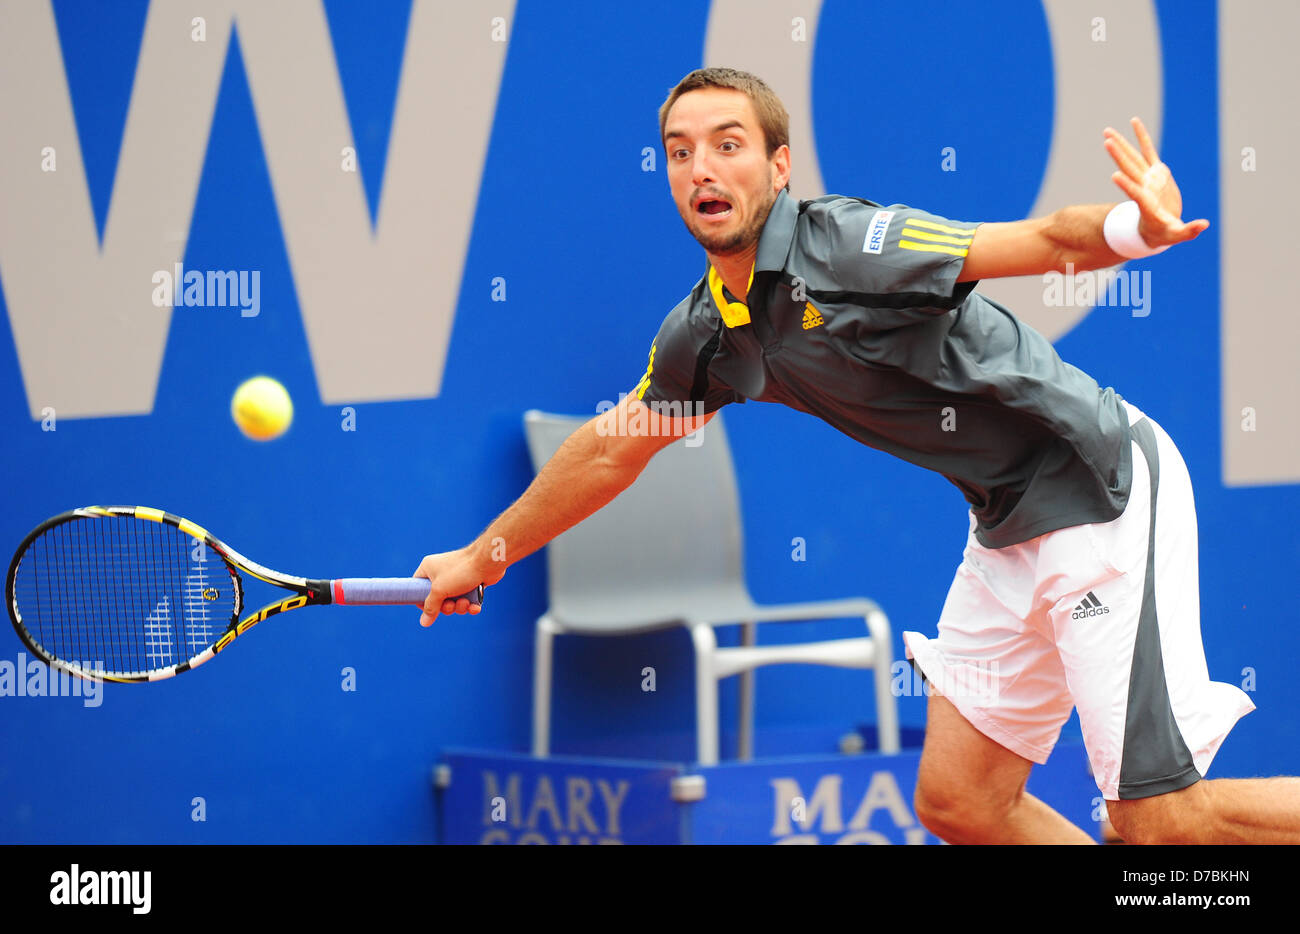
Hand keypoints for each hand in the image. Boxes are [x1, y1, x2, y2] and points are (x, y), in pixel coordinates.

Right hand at [413, 547, 496, 626]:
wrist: (488, 562)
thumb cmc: (460, 571)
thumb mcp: (439, 590)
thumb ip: (430, 607)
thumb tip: (424, 622)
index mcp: (428, 569)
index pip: (417, 587)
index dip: (422, 600)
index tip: (429, 609)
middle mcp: (441, 573)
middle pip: (437, 599)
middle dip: (446, 607)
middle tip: (452, 604)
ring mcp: (456, 578)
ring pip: (453, 601)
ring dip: (460, 607)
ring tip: (466, 602)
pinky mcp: (470, 583)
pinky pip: (466, 599)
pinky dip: (470, 605)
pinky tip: (475, 607)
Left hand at [1103, 117, 1208, 248]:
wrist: (1159, 228)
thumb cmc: (1165, 234)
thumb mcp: (1176, 235)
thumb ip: (1189, 231)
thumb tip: (1205, 225)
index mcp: (1147, 204)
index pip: (1135, 194)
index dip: (1127, 186)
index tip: (1115, 176)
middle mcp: (1144, 188)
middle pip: (1130, 169)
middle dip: (1118, 155)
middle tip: (1106, 140)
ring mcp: (1149, 178)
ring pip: (1133, 158)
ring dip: (1121, 144)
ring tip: (1107, 131)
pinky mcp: (1156, 172)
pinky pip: (1148, 150)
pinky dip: (1142, 137)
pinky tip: (1134, 122)